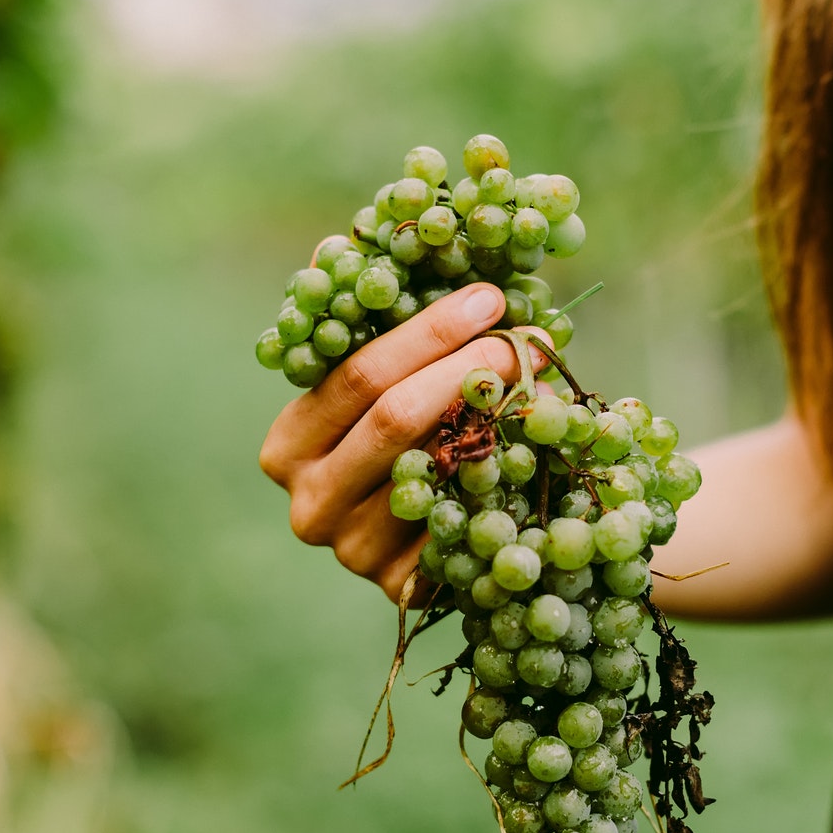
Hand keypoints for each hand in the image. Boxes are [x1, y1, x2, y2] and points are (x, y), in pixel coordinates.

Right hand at [259, 283, 546, 599]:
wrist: (433, 530)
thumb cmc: (403, 430)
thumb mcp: (378, 377)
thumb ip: (363, 318)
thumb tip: (339, 242)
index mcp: (288, 445)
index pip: (357, 376)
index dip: (427, 333)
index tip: (488, 298)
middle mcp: (309, 506)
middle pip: (396, 421)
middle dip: (468, 368)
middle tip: (526, 337)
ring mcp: (355, 555)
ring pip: (437, 471)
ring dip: (501, 419)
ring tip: (544, 378)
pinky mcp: (406, 590)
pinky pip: (468, 520)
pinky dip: (509, 475)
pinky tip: (544, 442)